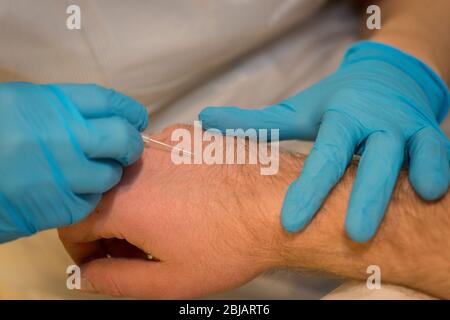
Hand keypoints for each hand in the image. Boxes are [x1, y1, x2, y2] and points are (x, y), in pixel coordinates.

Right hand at [0, 82, 147, 242]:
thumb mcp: (20, 106)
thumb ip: (63, 110)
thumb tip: (104, 119)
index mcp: (49, 104)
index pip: (109, 102)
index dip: (129, 111)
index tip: (135, 118)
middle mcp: (62, 137)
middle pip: (122, 138)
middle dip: (129, 143)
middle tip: (124, 147)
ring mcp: (63, 175)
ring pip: (110, 175)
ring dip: (107, 173)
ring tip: (89, 171)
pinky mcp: (58, 208)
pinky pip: (90, 202)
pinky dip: (86, 196)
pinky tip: (69, 191)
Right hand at [58, 125, 279, 297]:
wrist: (280, 204)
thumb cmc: (232, 243)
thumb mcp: (169, 279)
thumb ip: (117, 281)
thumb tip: (90, 275)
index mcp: (124, 200)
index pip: (73, 221)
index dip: (81, 249)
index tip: (100, 261)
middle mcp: (137, 163)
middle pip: (99, 197)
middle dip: (108, 229)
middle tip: (135, 252)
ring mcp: (162, 142)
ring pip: (126, 177)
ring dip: (132, 204)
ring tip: (164, 228)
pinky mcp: (185, 134)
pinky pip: (153, 160)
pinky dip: (154, 182)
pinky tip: (184, 201)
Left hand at [199, 41, 449, 241]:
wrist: (385, 77)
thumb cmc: (336, 103)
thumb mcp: (298, 111)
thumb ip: (256, 122)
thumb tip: (206, 120)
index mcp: (340, 116)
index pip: (323, 155)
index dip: (308, 189)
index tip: (289, 222)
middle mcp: (376, 120)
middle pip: (374, 157)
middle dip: (366, 195)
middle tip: (353, 235)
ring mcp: (408, 126)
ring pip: (416, 152)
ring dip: (412, 179)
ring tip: (411, 207)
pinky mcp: (431, 133)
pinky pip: (440, 153)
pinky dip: (439, 170)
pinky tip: (431, 193)